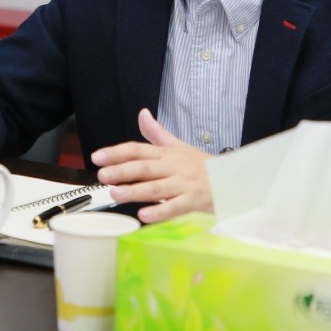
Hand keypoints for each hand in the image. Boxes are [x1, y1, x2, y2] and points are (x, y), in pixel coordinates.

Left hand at [90, 108, 212, 223]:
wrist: (232, 180)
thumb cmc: (201, 166)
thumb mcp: (179, 146)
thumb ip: (157, 133)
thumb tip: (142, 114)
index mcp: (168, 154)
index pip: (139, 150)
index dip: (117, 152)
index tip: (98, 157)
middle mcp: (174, 168)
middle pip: (145, 168)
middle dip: (122, 171)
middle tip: (103, 175)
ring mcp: (183, 185)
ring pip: (156, 188)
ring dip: (135, 191)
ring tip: (115, 194)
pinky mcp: (192, 202)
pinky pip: (174, 208)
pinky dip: (159, 212)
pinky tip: (144, 215)